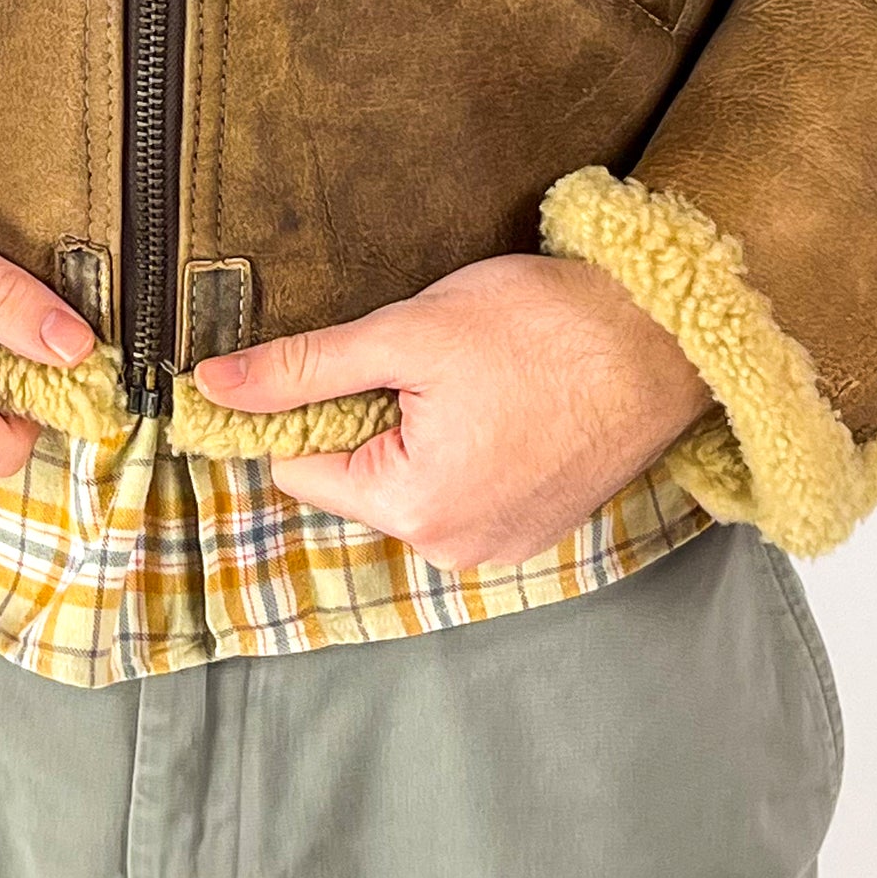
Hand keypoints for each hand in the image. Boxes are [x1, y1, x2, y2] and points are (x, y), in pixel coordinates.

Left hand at [192, 255, 714, 568]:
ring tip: (474, 374)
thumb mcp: (407, 333)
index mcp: (415, 509)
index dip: (302, 405)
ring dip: (420, 428)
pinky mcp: (538, 525)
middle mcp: (456, 548)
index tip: (335, 358)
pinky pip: (464, 488)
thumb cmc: (544, 329)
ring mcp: (503, 544)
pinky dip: (467, 444)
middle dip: (371, 414)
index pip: (302, 468)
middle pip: (358, 477)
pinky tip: (505, 397)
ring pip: (411, 481)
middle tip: (425, 358)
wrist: (664, 335)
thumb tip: (212, 388)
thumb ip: (303, 369)